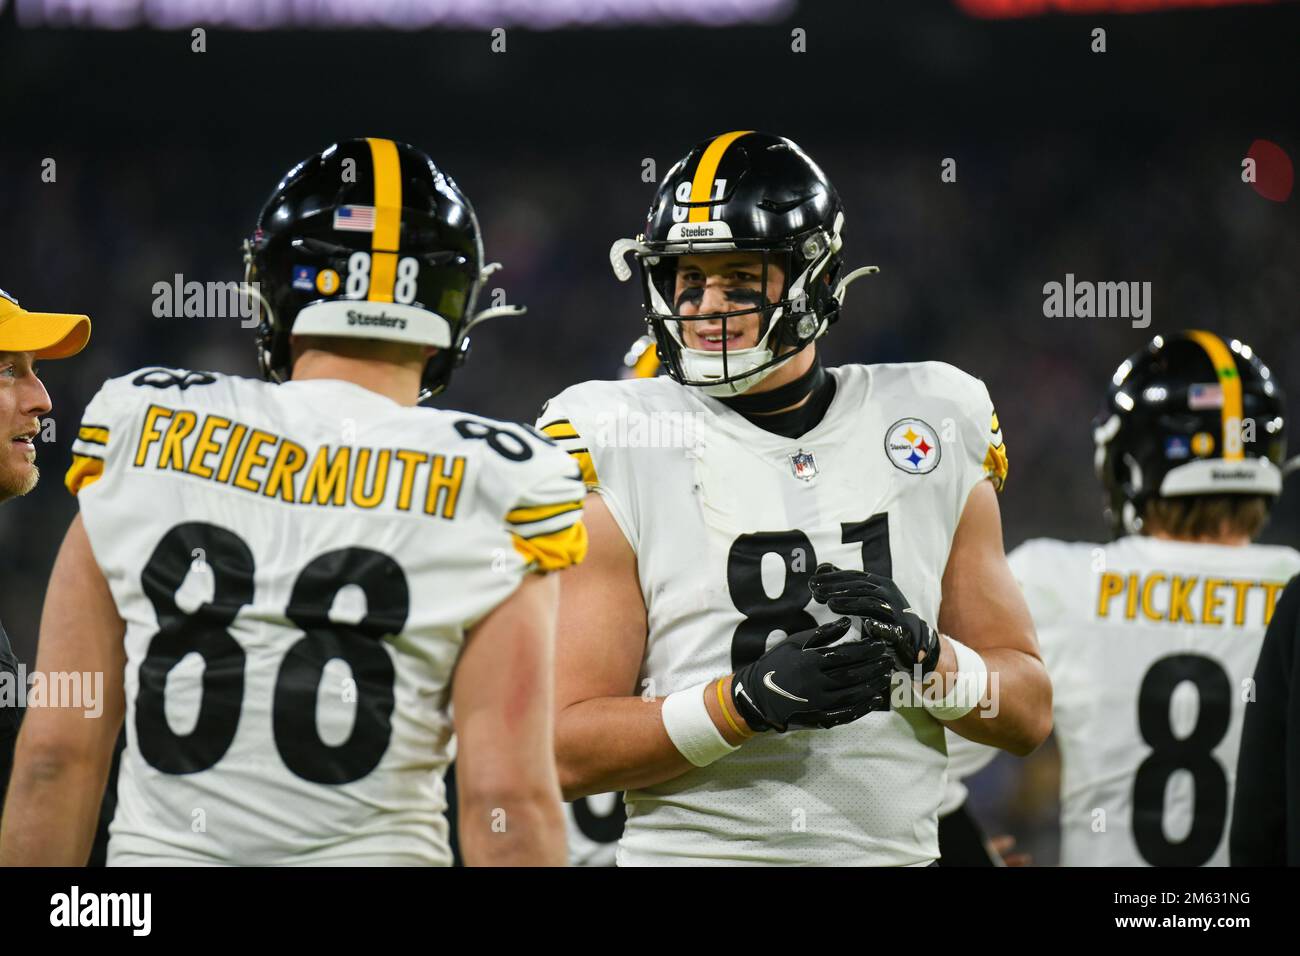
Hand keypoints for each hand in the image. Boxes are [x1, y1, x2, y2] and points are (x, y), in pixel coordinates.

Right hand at [730, 617, 893, 732]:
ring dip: (872, 685)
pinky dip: (862, 707)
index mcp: (810, 662)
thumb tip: (847, 622)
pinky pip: (845, 713)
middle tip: (889, 660)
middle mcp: (816, 683)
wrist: (758, 695)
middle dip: (874, 666)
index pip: (846, 654)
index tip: (880, 644)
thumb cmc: (776, 663)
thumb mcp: (794, 642)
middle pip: (853, 674)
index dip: (866, 650)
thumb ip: (822, 633)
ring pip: (853, 694)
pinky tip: (874, 699)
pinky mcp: (819, 717)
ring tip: (886, 676)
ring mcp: (818, 702)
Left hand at [808, 564, 941, 677]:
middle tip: (815, 592)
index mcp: (878, 583)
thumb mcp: (864, 596)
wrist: (913, 637)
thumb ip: (844, 583)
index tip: (812, 581)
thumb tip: (821, 567)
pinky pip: (890, 627)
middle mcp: (888, 592)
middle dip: (837, 588)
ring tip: (830, 604)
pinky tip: (866, 625)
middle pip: (859, 587)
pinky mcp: (901, 629)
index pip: (853, 576)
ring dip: (850, 603)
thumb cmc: (882, 614)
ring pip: (871, 602)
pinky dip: (878, 625)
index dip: (832, 577)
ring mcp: (896, 610)